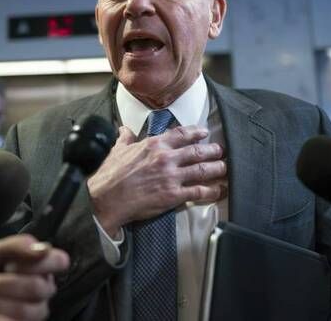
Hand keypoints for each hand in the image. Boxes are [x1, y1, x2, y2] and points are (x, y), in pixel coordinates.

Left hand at [0, 234, 68, 320]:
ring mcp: (35, 312)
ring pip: (30, 311)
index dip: (36, 264)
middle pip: (39, 287)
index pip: (59, 261)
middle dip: (6, 285)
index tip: (10, 265)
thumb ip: (17, 246)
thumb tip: (45, 248)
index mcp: (40, 266)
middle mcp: (43, 289)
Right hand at [87, 125, 226, 236]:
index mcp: (154, 145)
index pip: (181, 134)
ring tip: (224, 167)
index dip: (196, 132)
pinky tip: (218, 190)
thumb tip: (125, 130)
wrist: (106, 198)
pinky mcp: (173, 195)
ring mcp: (171, 176)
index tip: (204, 132)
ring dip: (217, 168)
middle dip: (212, 150)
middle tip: (220, 150)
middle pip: (197, 151)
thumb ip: (125, 139)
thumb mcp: (117, 150)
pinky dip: (212, 190)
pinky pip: (199, 191)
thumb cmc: (110, 175)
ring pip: (203, 169)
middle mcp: (166, 158)